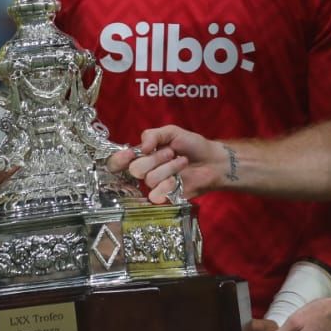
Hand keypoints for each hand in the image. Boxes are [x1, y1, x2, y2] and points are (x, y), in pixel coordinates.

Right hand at [112, 125, 231, 203]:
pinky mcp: (165, 198)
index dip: (119, 160)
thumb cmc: (192, 145)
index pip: (118, 162)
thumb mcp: (171, 132)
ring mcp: (155, 185)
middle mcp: (146, 171)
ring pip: (150, 180)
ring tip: (182, 162)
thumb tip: (142, 147)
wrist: (212, 160)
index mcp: (142, 155)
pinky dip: (168, 185)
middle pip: (135, 169)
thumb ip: (153, 135)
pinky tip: (179, 179)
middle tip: (171, 152)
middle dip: (155, 158)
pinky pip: (156, 195)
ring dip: (169, 168)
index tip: (130, 153)